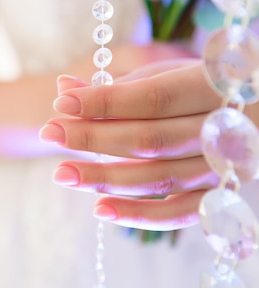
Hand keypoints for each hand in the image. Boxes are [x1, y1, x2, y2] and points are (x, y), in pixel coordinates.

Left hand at [39, 59, 222, 230]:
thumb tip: (64, 88)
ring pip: (160, 177)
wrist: (255, 111)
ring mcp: (224, 166)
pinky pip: (180, 213)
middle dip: (94, 138)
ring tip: (62, 173)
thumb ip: (120, 84)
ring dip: (105, 178)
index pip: (152, 98)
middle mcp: (224, 127)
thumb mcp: (168, 73)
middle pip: (150, 139)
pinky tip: (100, 209)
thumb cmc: (202, 84)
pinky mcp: (220, 194)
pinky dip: (140, 215)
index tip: (61, 103)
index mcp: (213, 86)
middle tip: (49, 134)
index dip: (104, 102)